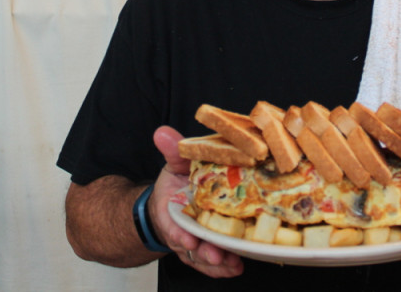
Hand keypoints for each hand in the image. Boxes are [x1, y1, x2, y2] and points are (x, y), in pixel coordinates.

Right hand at [149, 126, 243, 277]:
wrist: (173, 204)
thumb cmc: (175, 186)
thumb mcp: (174, 165)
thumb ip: (172, 151)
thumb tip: (163, 132)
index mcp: (173, 212)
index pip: (174, 226)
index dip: (180, 234)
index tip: (187, 239)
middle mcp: (184, 231)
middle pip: (193, 247)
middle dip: (205, 253)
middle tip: (216, 255)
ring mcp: (198, 241)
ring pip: (205, 258)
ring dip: (217, 263)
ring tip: (231, 263)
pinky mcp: (210, 247)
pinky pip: (216, 263)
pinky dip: (224, 268)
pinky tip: (237, 266)